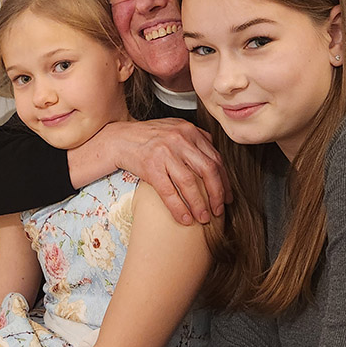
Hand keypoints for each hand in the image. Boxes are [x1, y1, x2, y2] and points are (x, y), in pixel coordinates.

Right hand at [102, 118, 230, 224]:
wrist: (118, 139)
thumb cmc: (147, 137)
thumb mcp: (174, 128)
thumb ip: (194, 137)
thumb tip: (213, 153)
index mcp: (188, 131)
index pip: (215, 158)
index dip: (224, 181)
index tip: (227, 197)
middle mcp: (179, 140)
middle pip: (208, 170)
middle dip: (217, 194)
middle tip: (219, 210)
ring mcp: (164, 153)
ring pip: (190, 183)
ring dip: (200, 204)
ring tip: (204, 218)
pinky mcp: (150, 167)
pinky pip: (169, 192)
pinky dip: (179, 208)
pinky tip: (184, 218)